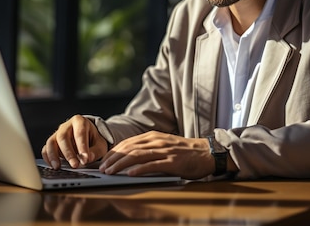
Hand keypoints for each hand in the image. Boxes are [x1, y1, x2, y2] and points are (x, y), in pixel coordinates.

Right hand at [41, 115, 107, 168]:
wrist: (88, 137)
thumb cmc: (94, 140)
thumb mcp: (100, 144)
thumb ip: (95, 151)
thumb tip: (88, 158)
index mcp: (80, 121)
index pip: (79, 133)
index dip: (82, 147)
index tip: (85, 159)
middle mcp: (66, 126)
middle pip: (63, 137)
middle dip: (68, 153)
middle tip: (74, 165)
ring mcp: (57, 133)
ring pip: (51, 142)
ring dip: (53, 155)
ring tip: (58, 167)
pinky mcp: (52, 143)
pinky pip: (46, 149)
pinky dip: (48, 158)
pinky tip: (53, 166)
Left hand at [98, 131, 212, 179]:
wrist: (207, 152)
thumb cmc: (185, 151)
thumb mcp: (164, 145)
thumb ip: (149, 148)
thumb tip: (129, 158)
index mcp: (153, 136)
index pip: (128, 143)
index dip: (114, 152)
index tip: (104, 160)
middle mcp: (157, 141)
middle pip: (130, 148)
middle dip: (113, 158)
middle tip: (102, 168)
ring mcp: (165, 151)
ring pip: (137, 155)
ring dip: (121, 164)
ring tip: (111, 171)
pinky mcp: (173, 162)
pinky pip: (153, 165)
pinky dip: (139, 169)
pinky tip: (130, 174)